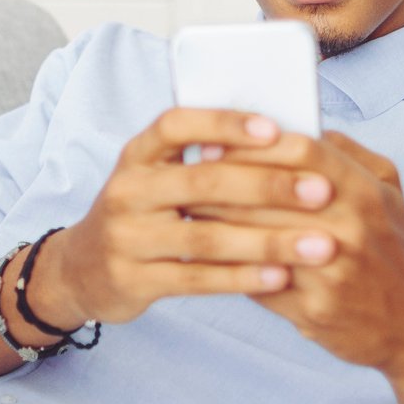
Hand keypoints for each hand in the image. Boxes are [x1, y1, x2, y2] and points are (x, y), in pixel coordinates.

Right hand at [33, 109, 342, 326]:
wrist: (81, 269)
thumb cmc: (142, 213)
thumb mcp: (157, 176)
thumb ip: (203, 160)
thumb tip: (281, 139)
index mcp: (138, 154)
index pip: (177, 124)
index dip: (224, 123)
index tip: (275, 128)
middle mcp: (128, 190)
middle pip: (204, 182)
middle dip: (270, 185)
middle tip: (322, 191)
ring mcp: (127, 237)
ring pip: (207, 236)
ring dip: (269, 240)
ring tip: (319, 245)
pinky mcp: (134, 279)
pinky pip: (197, 278)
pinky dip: (242, 278)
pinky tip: (281, 277)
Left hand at [197, 129, 403, 381]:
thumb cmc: (394, 252)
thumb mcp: (388, 191)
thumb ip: (345, 153)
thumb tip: (294, 124)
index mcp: (365, 189)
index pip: (300, 149)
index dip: (250, 144)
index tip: (211, 143)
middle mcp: (351, 226)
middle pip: (268, 192)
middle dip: (219, 183)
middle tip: (183, 178)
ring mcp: (332, 270)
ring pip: (256, 237)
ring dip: (214, 225)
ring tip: (185, 214)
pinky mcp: (315, 309)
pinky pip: (259, 281)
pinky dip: (229, 267)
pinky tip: (207, 256)